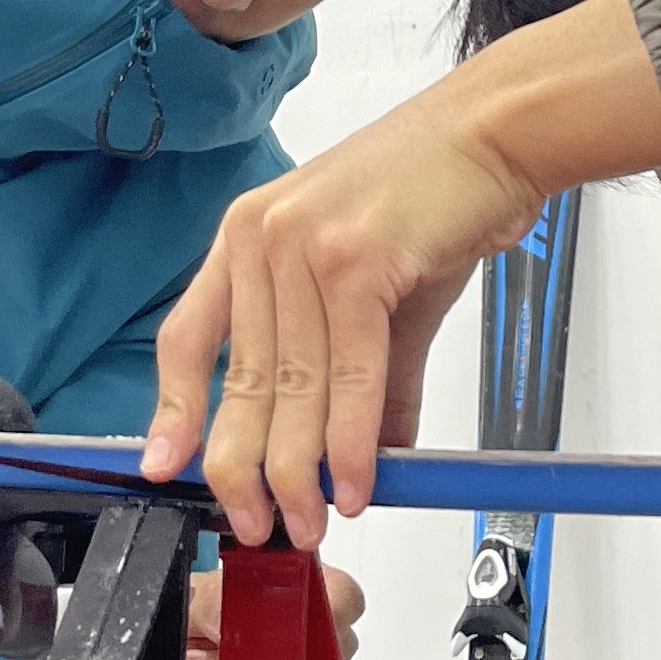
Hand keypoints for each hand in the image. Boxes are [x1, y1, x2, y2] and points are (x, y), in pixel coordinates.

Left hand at [143, 0, 660, 547]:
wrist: (494, 134)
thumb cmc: (432, 198)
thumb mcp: (372, 287)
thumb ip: (358, 375)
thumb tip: (360, 460)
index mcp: (246, 237)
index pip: (189, 337)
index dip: (174, 411)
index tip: (166, 468)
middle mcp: (260, 239)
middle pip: (239, 382)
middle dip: (247, 472)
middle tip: (265, 525)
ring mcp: (304, 249)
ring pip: (293, 391)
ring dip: (302, 474)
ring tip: (314, 521)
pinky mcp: (356, 263)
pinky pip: (348, 380)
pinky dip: (352, 446)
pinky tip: (357, 485)